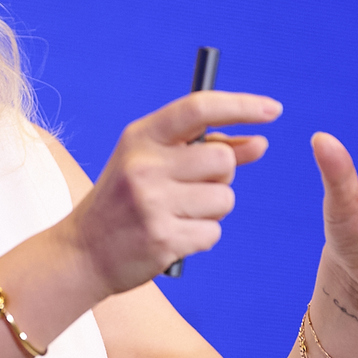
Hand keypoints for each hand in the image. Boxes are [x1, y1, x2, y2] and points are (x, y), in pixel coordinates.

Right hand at [67, 90, 279, 294]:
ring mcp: (152, 203)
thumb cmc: (127, 201)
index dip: (241, 105)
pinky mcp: (162, 239)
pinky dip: (202, 237)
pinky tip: (173, 236)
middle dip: (222, 175)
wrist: (84, 252)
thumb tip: (260, 142)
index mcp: (141, 137)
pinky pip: (213, 233)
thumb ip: (206, 149)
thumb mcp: (155, 162)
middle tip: (193, 188)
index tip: (274, 110)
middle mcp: (144, 165)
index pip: (199, 109)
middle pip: (223, 159)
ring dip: (213, 210)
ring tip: (177, 214)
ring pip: (225, 199)